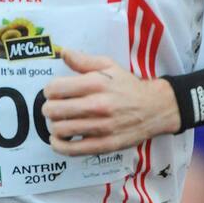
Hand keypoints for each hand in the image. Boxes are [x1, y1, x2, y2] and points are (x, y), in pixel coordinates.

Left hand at [42, 48, 180, 154]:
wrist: (155, 108)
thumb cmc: (128, 86)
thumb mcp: (109, 66)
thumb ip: (83, 60)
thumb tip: (63, 52)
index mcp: (96, 83)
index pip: (55, 88)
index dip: (49, 90)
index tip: (53, 92)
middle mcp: (98, 105)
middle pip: (53, 110)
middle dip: (48, 108)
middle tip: (53, 108)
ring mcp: (101, 127)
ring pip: (60, 130)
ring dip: (53, 126)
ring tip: (58, 122)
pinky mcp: (105, 144)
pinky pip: (73, 149)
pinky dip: (59, 146)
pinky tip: (59, 140)